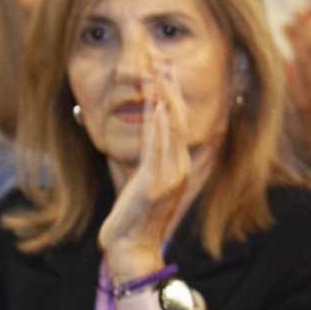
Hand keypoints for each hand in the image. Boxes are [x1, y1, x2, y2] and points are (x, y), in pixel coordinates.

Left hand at [99, 55, 198, 281]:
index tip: (164, 71)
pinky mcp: (156, 185)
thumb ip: (143, 160)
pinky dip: (160, 126)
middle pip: (179, 120)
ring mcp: (170, 177)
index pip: (178, 124)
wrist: (131, 249)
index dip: (172, 96)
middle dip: (170, 89)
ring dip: (164, 99)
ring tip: (157, 73)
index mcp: (177, 167)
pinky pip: (160, 149)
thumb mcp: (139, 183)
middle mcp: (179, 169)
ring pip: (172, 130)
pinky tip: (157, 106)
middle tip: (161, 60)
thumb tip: (136, 140)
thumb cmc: (131, 220)